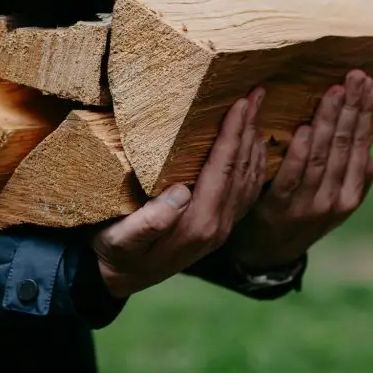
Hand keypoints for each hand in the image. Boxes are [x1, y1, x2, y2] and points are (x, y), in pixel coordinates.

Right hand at [93, 88, 268, 298]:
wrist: (118, 280)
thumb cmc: (114, 253)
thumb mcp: (120, 240)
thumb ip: (149, 223)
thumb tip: (179, 193)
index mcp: (197, 225)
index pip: (223, 170)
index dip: (233, 134)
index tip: (240, 102)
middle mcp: (217, 227)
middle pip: (242, 170)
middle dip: (249, 129)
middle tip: (257, 92)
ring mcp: (221, 229)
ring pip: (249, 179)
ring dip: (255, 141)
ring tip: (258, 109)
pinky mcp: (218, 227)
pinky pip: (247, 191)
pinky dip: (255, 164)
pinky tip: (255, 145)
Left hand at [227, 70, 372, 271]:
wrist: (266, 254)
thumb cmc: (299, 214)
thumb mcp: (331, 200)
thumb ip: (348, 175)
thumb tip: (369, 151)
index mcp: (351, 194)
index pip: (361, 146)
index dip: (363, 113)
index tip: (366, 83)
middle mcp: (335, 200)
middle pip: (346, 147)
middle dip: (351, 109)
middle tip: (355, 77)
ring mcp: (309, 206)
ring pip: (323, 157)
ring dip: (330, 122)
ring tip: (334, 93)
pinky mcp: (279, 208)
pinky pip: (292, 177)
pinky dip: (300, 153)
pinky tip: (306, 129)